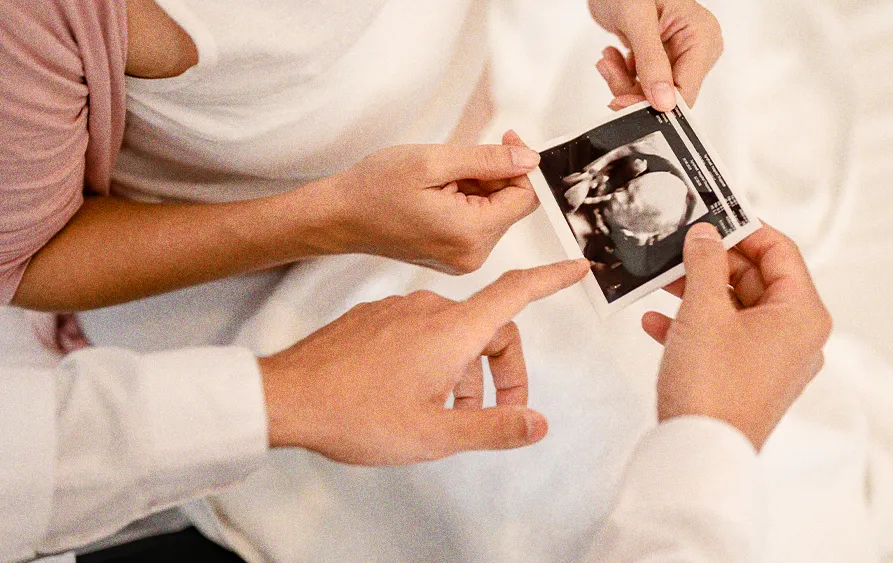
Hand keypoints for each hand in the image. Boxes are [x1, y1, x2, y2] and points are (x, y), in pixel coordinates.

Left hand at [258, 259, 589, 465]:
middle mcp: (429, 309)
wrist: (286, 397)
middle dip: (503, 369)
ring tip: (445, 413)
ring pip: (453, 332)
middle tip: (496, 414)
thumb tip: (538, 423)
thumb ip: (493, 427)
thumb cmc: (358, 415)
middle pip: (490, 326)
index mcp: (453, 330)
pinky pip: (420, 329)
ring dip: (465, 369)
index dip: (551, 279)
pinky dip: (434, 358)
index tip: (576, 267)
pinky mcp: (374, 317)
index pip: (517, 292)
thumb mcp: (435, 434)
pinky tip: (411, 392)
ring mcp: (398, 310)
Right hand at [290, 131, 539, 274]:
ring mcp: (463, 260)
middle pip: (511, 206)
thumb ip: (488, 160)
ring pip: (495, 213)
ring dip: (479, 188)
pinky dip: (468, 202)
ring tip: (441, 179)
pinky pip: (478, 223)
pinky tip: (439, 193)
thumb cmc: (375, 188)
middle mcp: (472, 256)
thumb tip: (529, 159)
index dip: (521, 164)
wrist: (339, 217)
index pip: (525, 198)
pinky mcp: (454, 257)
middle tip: (458, 159)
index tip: (506, 138)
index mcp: (470, 234)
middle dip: (495, 176)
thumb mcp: (433, 162)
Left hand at [589, 0, 723, 110]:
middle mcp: (695, 48)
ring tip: (609, 61)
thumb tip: (664, 100)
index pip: (685, 90)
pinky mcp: (660, 59)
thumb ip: (651, 60)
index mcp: (702, 37)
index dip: (654, 104)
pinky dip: (622, 75)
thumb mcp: (638, 19)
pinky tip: (613, 56)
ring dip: (623, 82)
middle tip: (610, 72)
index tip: (623, 102)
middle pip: (667, 96)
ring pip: (651, 94)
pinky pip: (642, 84)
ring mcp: (677, 55)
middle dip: (633, 91)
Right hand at [641, 223, 831, 450]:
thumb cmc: (713, 387)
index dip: (745, 228)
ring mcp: (772, 360)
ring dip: (697, 292)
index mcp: (802, 315)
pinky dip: (694, 326)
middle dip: (713, 262)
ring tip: (661, 280)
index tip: (712, 215)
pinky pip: (724, 338)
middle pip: (757, 279)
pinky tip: (656, 322)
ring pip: (736, 308)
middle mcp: (795, 337)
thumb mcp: (704, 311)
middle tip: (679, 246)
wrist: (700, 455)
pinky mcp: (747, 379)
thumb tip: (705, 234)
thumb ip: (704, 263)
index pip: (780, 251)